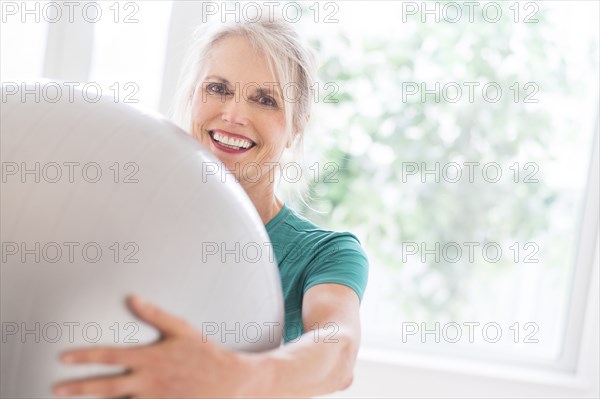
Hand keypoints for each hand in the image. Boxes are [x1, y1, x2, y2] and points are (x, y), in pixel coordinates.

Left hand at [53, 295, 248, 397]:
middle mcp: (147, 380)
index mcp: (149, 357)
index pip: (109, 356)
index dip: (84, 356)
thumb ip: (155, 314)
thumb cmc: (203, 352)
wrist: (226, 382)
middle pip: (105, 386)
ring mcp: (153, 398)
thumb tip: (133, 298)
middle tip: (58, 389)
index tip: (64, 358)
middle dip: (78, 388)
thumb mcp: (181, 329)